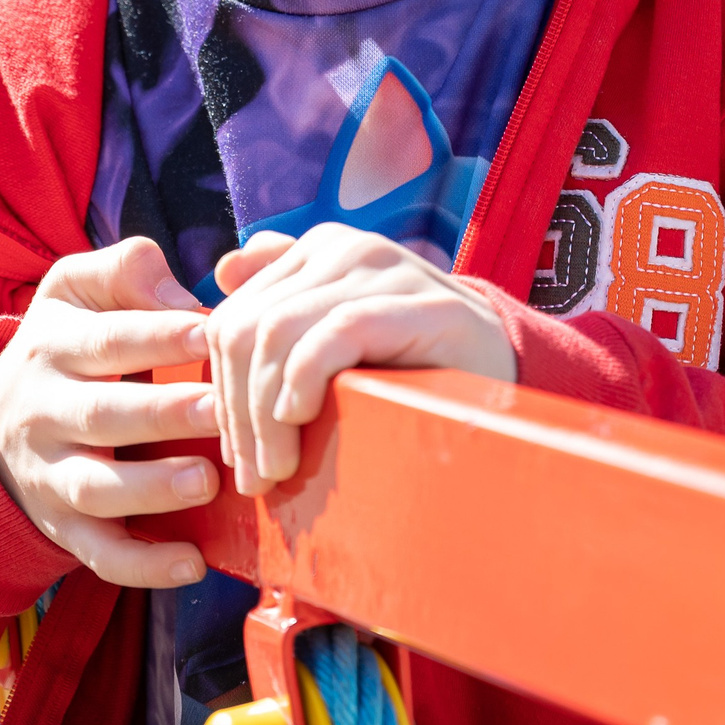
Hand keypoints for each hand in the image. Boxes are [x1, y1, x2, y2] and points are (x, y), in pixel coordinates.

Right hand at [0, 237, 220, 587]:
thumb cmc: (68, 342)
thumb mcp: (76, 288)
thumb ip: (125, 271)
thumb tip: (181, 298)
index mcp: (53, 346)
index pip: (107, 340)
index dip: (158, 336)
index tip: (212, 333)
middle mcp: (44, 411)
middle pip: (102, 414)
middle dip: (161, 414)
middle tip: (218, 408)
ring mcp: (51, 475)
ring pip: (95, 488)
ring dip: (151, 489)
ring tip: (206, 481)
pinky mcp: (63, 527)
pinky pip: (98, 554)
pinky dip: (143, 565)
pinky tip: (192, 563)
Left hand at [205, 224, 516, 496]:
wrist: (503, 376)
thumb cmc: (407, 369)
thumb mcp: (334, 338)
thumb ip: (283, 304)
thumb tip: (224, 269)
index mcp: (316, 253)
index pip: (232, 318)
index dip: (221, 390)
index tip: (237, 453)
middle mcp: (344, 247)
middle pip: (246, 327)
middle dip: (236, 410)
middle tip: (254, 477)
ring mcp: (382, 268)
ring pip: (278, 332)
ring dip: (264, 413)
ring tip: (278, 468)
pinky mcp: (419, 302)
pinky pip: (334, 335)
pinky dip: (303, 382)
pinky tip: (301, 420)